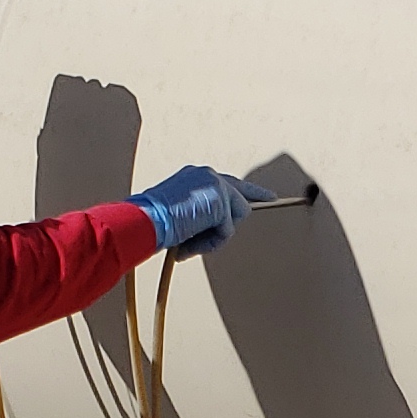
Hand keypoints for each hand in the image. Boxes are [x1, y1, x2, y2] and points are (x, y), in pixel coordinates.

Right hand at [130, 167, 276, 254]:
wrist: (143, 221)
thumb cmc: (152, 224)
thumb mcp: (180, 216)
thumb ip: (202, 216)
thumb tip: (220, 228)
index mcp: (196, 176)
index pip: (227, 183)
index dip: (246, 192)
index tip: (266, 195)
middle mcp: (208, 175)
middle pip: (241, 194)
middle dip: (253, 200)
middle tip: (274, 198)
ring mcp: (216, 186)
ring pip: (236, 216)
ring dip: (216, 236)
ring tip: (190, 241)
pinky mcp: (220, 201)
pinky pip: (227, 231)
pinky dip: (212, 242)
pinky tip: (189, 242)